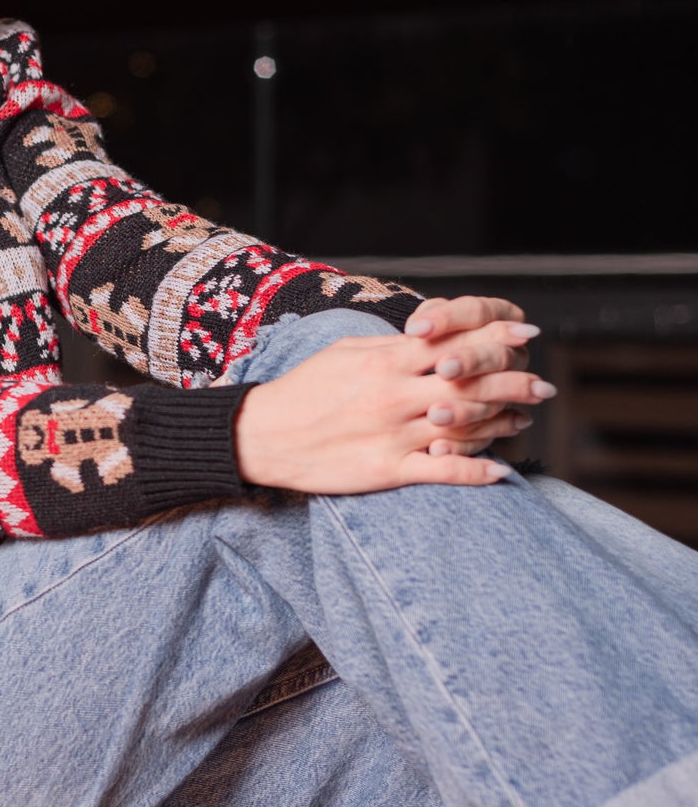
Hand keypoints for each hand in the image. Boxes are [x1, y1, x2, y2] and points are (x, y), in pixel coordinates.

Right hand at [232, 296, 555, 493]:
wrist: (264, 436)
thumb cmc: (304, 390)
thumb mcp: (346, 352)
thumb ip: (393, 347)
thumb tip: (433, 337)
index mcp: (386, 360)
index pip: (453, 341)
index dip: (495, 336)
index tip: (526, 335)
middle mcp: (395, 395)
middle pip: (469, 383)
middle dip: (513, 381)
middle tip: (542, 386)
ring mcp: (393, 433)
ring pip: (463, 426)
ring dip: (502, 423)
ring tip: (525, 421)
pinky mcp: (386, 469)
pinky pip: (440, 470)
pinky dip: (474, 470)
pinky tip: (500, 471)